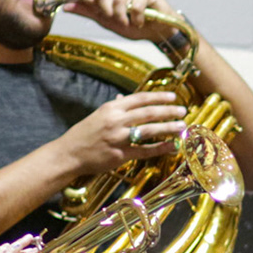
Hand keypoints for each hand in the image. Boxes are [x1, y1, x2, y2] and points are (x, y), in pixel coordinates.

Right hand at [57, 92, 186, 173]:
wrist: (68, 154)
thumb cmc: (83, 134)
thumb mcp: (97, 116)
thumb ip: (115, 108)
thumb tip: (125, 99)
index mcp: (111, 109)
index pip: (140, 99)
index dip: (159, 97)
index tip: (173, 97)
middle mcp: (116, 121)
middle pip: (148, 113)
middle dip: (168, 111)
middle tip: (183, 111)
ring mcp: (118, 138)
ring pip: (149, 130)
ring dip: (168, 127)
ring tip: (182, 126)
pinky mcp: (121, 154)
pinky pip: (145, 150)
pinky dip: (161, 148)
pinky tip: (173, 146)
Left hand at [62, 0, 183, 42]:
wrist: (156, 32)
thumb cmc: (132, 24)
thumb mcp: (106, 20)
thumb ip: (88, 11)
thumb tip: (66, 7)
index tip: (97, 12)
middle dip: (107, 11)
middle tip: (117, 21)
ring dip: (123, 17)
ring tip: (130, 23)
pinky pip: (135, 4)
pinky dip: (137, 18)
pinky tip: (141, 21)